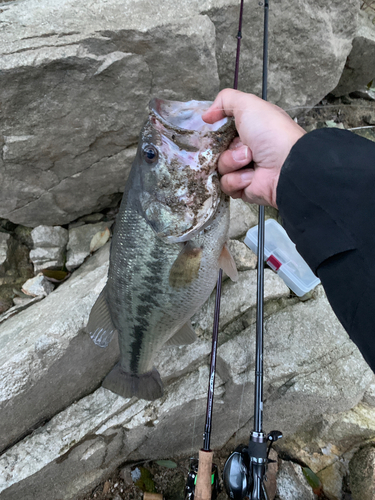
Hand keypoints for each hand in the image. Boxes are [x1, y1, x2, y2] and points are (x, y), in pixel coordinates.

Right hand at [202, 89, 305, 207]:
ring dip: (232, 162)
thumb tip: (205, 116)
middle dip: (226, 147)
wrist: (286, 165)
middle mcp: (245, 149)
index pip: (221, 130)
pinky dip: (238, 179)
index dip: (216, 130)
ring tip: (250, 160)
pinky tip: (251, 176)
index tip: (213, 127)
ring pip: (220, 167)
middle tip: (242, 145)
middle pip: (217, 150)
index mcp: (248, 130)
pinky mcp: (242, 189)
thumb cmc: (270, 133)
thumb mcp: (248, 105)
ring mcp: (243, 170)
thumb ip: (225, 100)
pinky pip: (226, 184)